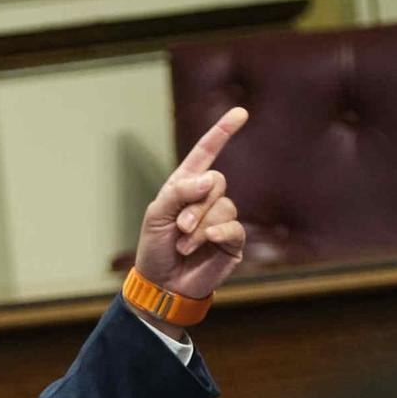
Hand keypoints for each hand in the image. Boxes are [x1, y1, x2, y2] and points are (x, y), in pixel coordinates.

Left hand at [134, 106, 248, 300]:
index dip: (222, 132)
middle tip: (179, 228)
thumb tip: (211, 179)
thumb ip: (179, 191)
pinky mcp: (232, 241)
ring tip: (184, 244)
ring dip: (200, 226)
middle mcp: (207, 199)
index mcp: (186, 186)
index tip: (241, 113)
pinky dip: (217, 234)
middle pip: (217, 182)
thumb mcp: (156, 214)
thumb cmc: (155, 248)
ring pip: (224, 206)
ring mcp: (221, 219)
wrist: (161, 284)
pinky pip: (233, 227)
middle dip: (195, 205)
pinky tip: (206, 244)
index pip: (206, 153)